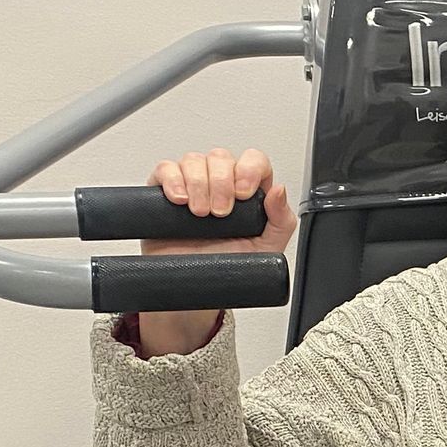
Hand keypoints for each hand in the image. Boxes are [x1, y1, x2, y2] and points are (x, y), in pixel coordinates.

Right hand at [137, 148, 296, 354]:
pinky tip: (179, 200)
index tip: (243, 194)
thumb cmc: (231, 268)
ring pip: (194, 160)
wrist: (196, 289)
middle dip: (221, 183)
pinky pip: (165, 169)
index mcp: (248, 191)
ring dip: (197, 184)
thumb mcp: (267, 248)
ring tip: (199, 214)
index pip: (253, 160)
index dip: (249, 169)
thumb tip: (279, 190)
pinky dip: (172, 180)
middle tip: (219, 213)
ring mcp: (192, 185)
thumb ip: (281, 219)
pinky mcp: (165, 192)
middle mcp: (221, 183)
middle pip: (221, 157)